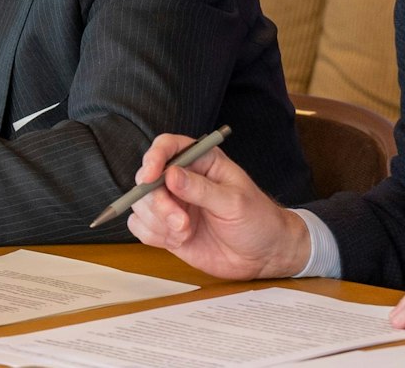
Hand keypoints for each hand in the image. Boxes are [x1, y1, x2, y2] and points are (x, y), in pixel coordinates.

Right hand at [126, 133, 311, 279]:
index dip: (154, 158)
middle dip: (158, 202)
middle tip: (179, 222)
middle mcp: (182, 179)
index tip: (150, 177)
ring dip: (157, 221)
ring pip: (141, 204)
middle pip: (148, 179)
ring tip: (184, 233)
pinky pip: (141, 227)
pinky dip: (153, 235)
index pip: (168, 147)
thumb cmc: (258, 221)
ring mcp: (173, 204)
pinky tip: (177, 240)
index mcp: (202, 161)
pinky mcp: (166, 228)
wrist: (264, 257)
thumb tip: (171, 175)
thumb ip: (202, 189)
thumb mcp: (234, 203)